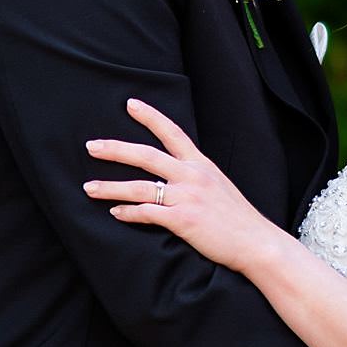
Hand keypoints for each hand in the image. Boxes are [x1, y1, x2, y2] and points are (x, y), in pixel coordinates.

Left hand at [83, 98, 279, 273]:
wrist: (257, 243)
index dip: (150, 116)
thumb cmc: (237, 218)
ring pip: (139, 187)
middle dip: (115, 149)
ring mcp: (187, 197)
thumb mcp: (219, 185)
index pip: (172, 132)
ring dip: (110, 187)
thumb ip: (195, 176)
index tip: (130, 104)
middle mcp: (192, 175)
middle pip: (145, 156)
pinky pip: (147, 213)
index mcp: (201, 164)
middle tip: (91, 146)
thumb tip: (172, 175)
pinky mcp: (183, 220)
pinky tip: (115, 213)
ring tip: (89, 188)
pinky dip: (128, 213)